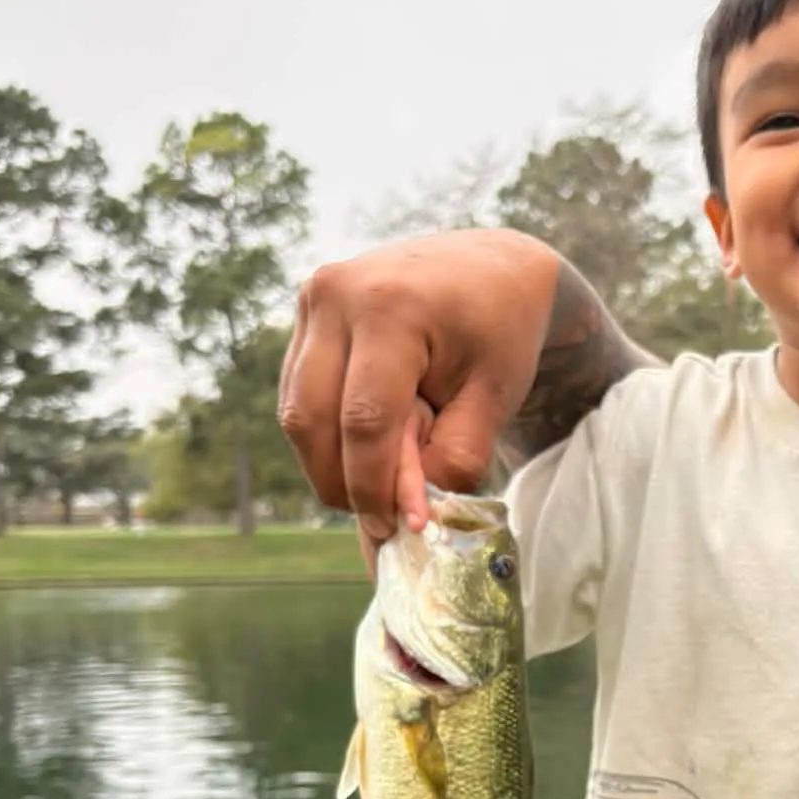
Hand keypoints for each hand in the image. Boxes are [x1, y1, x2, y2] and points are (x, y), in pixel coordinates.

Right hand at [277, 229, 561, 558]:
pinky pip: (300, 394)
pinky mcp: (306, 314)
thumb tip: (408, 513)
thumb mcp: (494, 399)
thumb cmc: (501, 334)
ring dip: (330, 462)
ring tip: (383, 478)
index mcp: (390, 306)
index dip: (375, 486)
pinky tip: (370, 441)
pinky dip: (329, 432)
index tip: (398, 529)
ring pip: (297, 413)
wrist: (493, 270)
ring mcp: (313, 300)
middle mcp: (336, 294)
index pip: (365, 420)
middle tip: (382, 519)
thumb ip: (453, 457)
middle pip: (313, 420)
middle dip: (343, 482)